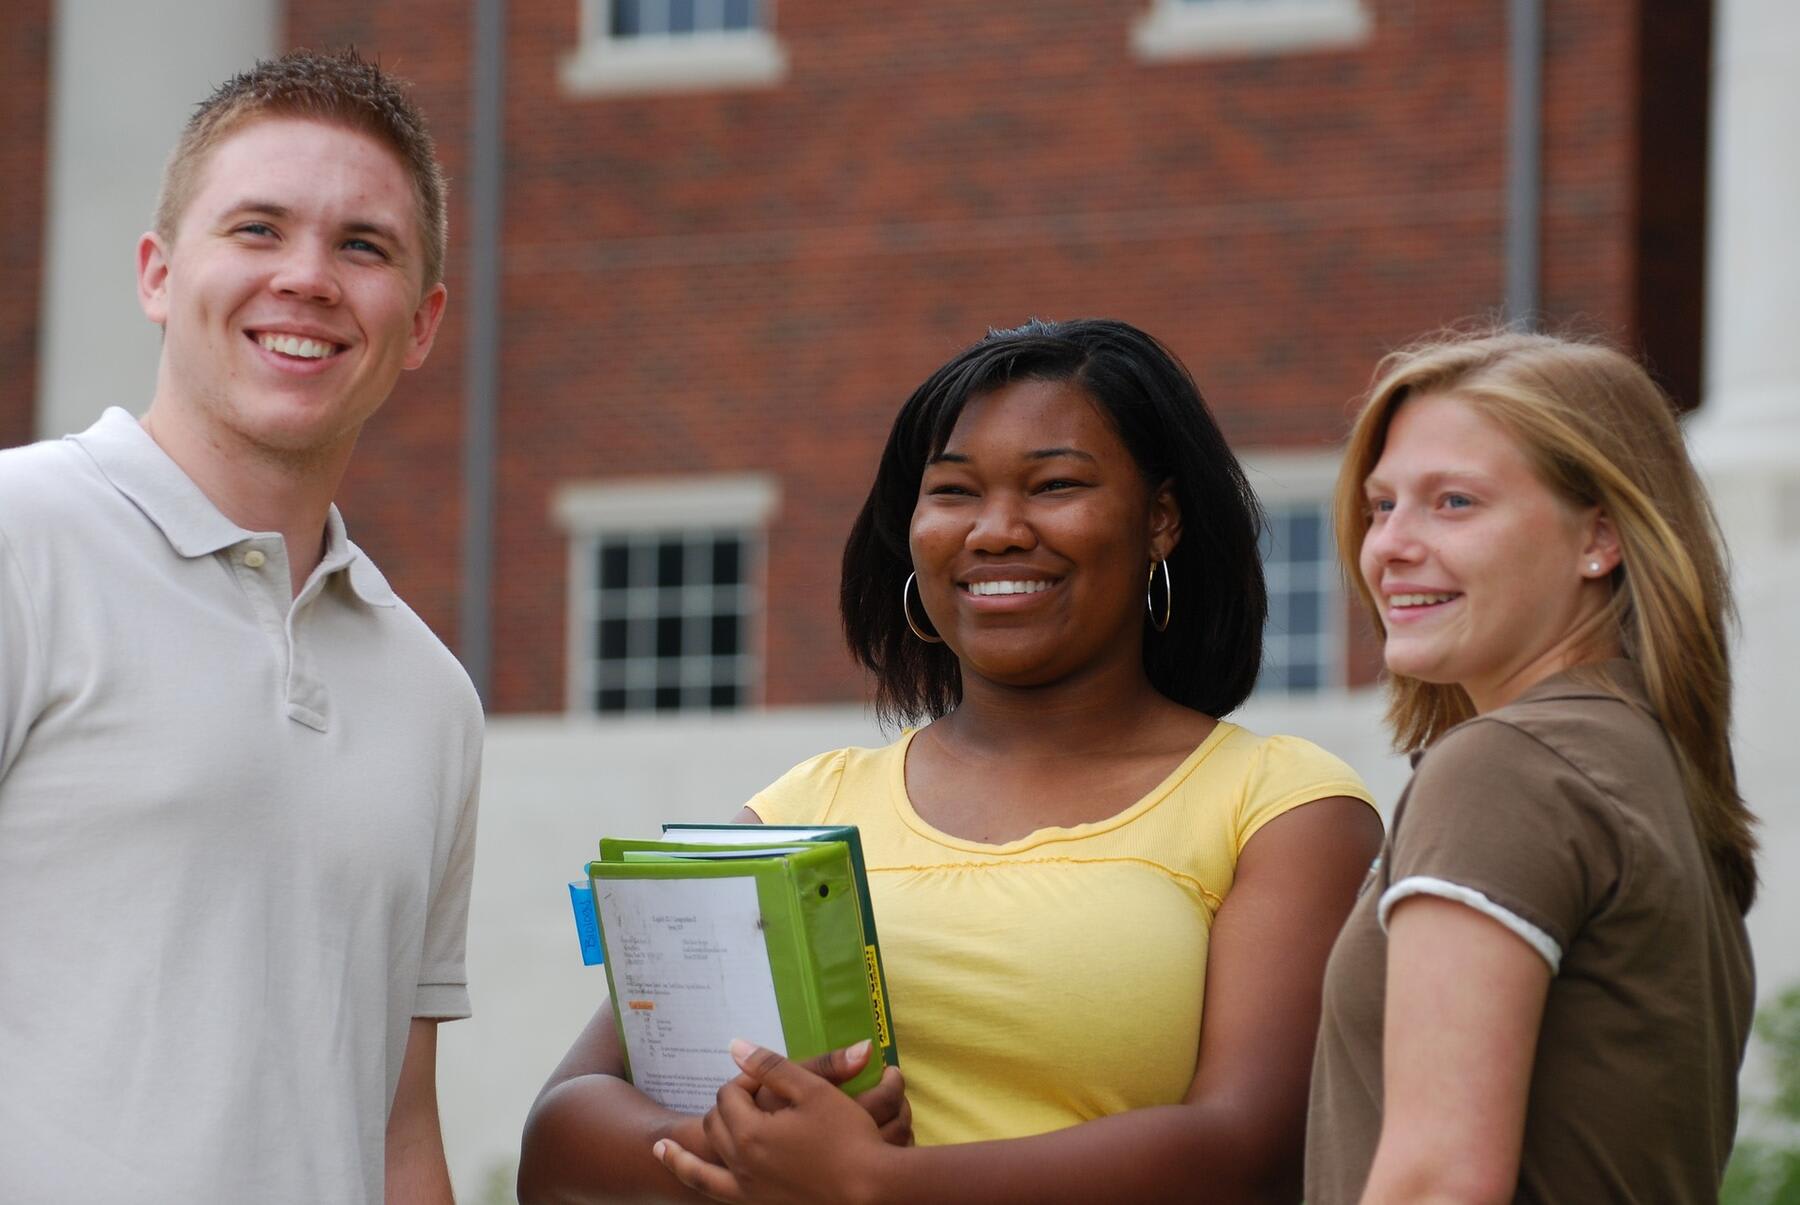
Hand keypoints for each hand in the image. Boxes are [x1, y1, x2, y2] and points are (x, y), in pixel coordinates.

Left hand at [655, 1040, 897, 1204]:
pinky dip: (693, 1180)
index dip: (746, 1078)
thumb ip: (770, 1066)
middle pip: (716, 1124)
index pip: (730, 1093)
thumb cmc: (847, 1137)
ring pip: (702, 1167)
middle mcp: (739, 1165)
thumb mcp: (812, 1090)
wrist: (873, 1191)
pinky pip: (713, 1194)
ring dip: (681, 1155)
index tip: (768, 1075)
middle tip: (747, 1094)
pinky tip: (689, 1175)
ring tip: (661, 1149)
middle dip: (726, 1105)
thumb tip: (734, 1045)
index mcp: (750, 1133)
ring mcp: (747, 1191)